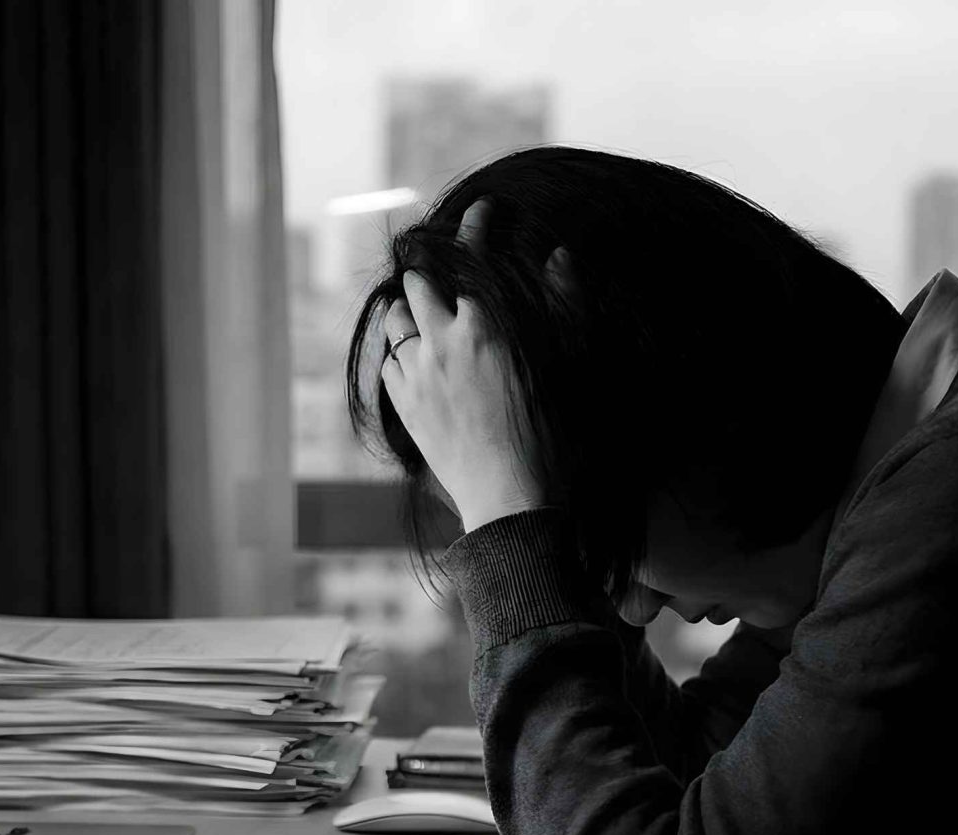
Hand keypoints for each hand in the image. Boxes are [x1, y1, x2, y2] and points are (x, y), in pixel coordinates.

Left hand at [379, 200, 544, 532]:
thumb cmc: (553, 436)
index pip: (472, 255)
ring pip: (396, 319)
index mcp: (487, 324)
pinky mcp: (404, 406)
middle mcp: (443, 341)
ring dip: (410, 308)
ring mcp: (417, 374)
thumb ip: (565, 304)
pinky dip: (401, 352)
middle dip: (433, 269)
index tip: (481, 210)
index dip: (476, 226)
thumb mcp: (568, 364)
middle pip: (419, 282)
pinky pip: (389, 363)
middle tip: (448, 270)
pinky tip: (418, 359)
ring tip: (427, 312)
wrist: (515, 500)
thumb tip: (559, 256)